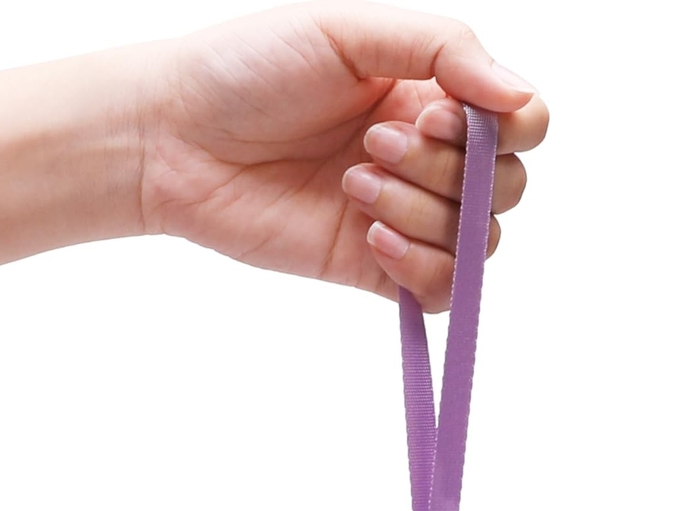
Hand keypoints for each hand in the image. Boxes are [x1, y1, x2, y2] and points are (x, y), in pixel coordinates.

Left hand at [135, 2, 547, 310]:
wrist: (175, 139)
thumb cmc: (249, 69)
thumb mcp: (352, 30)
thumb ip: (444, 49)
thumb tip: (518, 94)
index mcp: (432, 94)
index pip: (522, 122)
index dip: (503, 127)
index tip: (432, 112)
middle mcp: (428, 159)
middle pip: (506, 187)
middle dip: (449, 171)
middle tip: (370, 145)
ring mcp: (405, 218)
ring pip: (476, 242)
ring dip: (424, 215)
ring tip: (352, 185)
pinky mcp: (375, 271)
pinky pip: (441, 294)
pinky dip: (423, 271)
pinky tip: (373, 241)